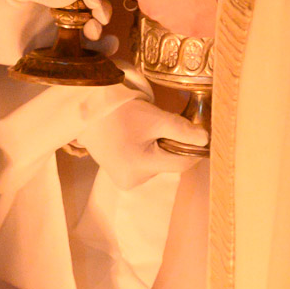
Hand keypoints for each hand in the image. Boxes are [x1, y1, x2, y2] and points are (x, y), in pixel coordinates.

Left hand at [0, 0, 112, 65]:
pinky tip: (104, 53)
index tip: (93, 0)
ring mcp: (56, 31)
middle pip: (92, 9)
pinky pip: (76, 55)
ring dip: (100, 34)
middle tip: (96, 22)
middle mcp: (59, 7)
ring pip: (89, 32)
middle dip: (100, 14)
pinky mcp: (50, 53)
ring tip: (97, 38)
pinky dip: (93, 55)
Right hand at [75, 94, 207, 189]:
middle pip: (168, 164)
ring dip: (160, 148)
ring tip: (147, 128)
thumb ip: (181, 130)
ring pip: (157, 164)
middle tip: (166, 124)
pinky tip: (138, 136)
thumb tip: (205, 139)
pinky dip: (148, 151)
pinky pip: (144, 164)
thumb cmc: (118, 111)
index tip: (201, 134)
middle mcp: (132, 180)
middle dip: (173, 145)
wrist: (85, 108)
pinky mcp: (119, 174)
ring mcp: (124, 180)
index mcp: (140, 167)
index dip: (194, 149)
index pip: (181, 163)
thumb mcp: (153, 117)